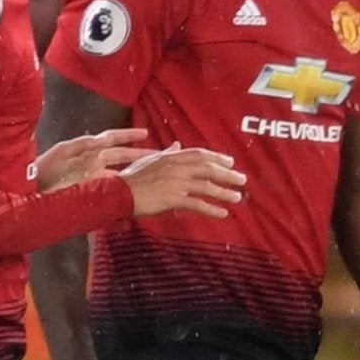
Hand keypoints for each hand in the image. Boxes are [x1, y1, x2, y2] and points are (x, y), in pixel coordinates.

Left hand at [34, 127, 152, 191]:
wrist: (29, 188)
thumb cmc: (43, 169)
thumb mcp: (62, 152)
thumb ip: (82, 145)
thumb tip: (102, 139)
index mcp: (86, 149)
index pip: (112, 139)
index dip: (128, 135)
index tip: (145, 133)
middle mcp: (91, 161)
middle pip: (120, 156)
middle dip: (139, 155)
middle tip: (160, 156)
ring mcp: (90, 176)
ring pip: (117, 171)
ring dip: (134, 170)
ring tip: (152, 171)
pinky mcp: (89, 189)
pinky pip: (109, 185)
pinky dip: (121, 184)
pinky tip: (132, 188)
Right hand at [122, 145, 245, 218]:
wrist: (118, 194)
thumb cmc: (129, 178)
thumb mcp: (147, 160)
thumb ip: (165, 153)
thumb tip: (176, 145)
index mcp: (170, 157)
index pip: (199, 154)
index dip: (217, 157)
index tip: (230, 162)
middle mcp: (176, 168)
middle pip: (208, 169)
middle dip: (227, 174)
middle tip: (241, 180)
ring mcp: (175, 183)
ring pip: (206, 186)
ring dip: (224, 192)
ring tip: (236, 197)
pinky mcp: (173, 199)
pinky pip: (197, 204)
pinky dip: (211, 209)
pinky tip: (222, 213)